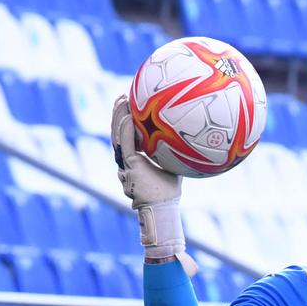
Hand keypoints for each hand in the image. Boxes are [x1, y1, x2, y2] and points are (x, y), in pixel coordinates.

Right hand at [111, 95, 184, 263]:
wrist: (162, 209)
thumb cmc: (168, 192)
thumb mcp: (172, 166)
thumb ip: (173, 152)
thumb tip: (189, 139)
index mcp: (134, 158)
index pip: (126, 135)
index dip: (126, 120)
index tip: (129, 103)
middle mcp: (126, 159)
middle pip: (118, 132)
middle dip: (118, 113)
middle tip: (122, 96)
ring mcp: (125, 163)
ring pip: (117, 136)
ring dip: (118, 117)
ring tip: (122, 100)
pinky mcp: (129, 167)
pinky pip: (126, 146)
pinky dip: (126, 131)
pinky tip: (129, 117)